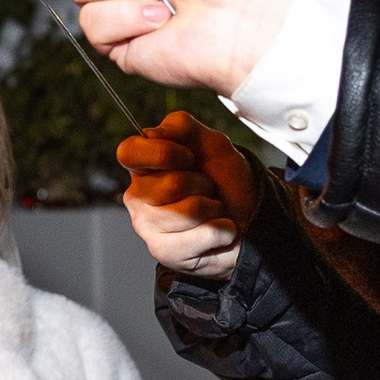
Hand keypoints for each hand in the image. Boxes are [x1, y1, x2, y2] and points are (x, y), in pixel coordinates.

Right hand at [118, 113, 258, 279]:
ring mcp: (147, 227)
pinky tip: (219, 231)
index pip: (128, 152)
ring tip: (212, 210)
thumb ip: (181, 126)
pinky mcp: (164, 252)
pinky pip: (203, 235)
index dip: (163, 152)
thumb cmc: (225, 180)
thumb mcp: (209, 142)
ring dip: (214, 208)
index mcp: (142, 167)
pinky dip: (223, 230)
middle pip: (171, 184)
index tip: (188, 157)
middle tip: (206, 188)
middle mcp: (137, 197)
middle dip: (202, 183)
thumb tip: (153, 132)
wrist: (250, 215)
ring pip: (189, 211)